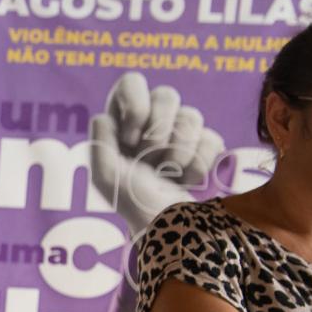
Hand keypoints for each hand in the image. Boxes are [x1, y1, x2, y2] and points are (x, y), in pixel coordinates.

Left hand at [89, 72, 226, 231]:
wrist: (172, 228)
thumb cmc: (134, 202)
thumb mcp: (106, 178)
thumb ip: (99, 144)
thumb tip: (103, 116)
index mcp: (123, 124)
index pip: (132, 83)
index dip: (136, 103)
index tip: (131, 136)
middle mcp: (151, 123)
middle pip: (168, 94)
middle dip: (160, 130)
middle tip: (150, 158)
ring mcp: (180, 133)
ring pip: (193, 116)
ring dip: (178, 152)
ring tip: (167, 174)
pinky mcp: (205, 147)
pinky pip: (211, 138)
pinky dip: (198, 164)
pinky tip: (186, 180)